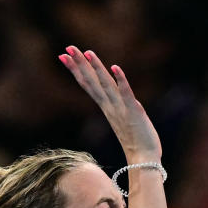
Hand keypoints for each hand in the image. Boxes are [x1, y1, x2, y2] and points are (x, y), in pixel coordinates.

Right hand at [59, 46, 161, 161]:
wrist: (144, 160)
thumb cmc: (136, 142)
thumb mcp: (123, 119)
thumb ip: (118, 106)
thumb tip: (117, 95)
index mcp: (107, 108)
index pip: (88, 85)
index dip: (76, 70)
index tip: (63, 56)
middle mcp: (110, 106)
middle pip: (92, 82)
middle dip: (79, 64)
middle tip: (67, 48)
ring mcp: (121, 109)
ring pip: (105, 85)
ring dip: (97, 68)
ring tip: (87, 52)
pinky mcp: (134, 112)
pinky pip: (126, 93)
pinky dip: (121, 80)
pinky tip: (115, 67)